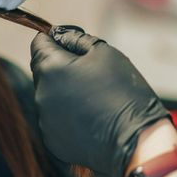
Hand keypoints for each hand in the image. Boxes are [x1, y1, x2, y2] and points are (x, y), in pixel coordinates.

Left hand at [30, 25, 168, 176]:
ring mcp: (44, 120)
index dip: (55, 40)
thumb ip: (75, 39)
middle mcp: (40, 94)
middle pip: (43, 70)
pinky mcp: (52, 140)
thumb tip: (58, 35)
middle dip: (61, 67)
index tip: (72, 46)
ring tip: (95, 99)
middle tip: (92, 74)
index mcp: (50, 68)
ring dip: (64, 91)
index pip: (39, 43)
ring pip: (50, 95)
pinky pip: (55, 119)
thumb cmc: (124, 91)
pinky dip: (68, 115)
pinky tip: (91, 118)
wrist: (137, 141)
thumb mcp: (104, 52)